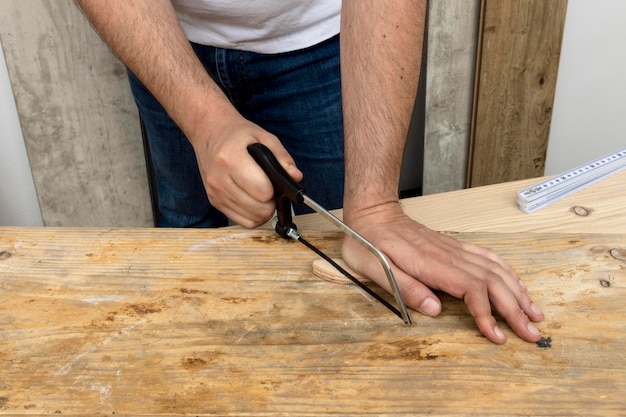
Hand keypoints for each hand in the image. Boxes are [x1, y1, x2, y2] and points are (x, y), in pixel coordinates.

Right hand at [189, 111, 302, 227]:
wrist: (208, 133)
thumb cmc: (237, 134)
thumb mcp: (263, 136)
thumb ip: (282, 157)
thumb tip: (296, 177)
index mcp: (231, 158)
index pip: (262, 191)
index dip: (275, 189)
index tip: (274, 181)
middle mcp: (219, 178)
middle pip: (258, 208)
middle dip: (271, 202)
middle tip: (272, 189)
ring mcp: (215, 192)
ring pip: (251, 219)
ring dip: (264, 211)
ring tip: (264, 195)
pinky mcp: (214, 201)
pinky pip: (242, 221)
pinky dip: (254, 216)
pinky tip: (255, 202)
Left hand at [341, 201, 543, 343]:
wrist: (372, 213)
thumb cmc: (368, 243)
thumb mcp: (374, 268)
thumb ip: (404, 288)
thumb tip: (435, 310)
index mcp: (429, 263)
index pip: (470, 288)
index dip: (487, 314)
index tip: (497, 336)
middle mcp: (447, 255)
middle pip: (491, 281)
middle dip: (515, 310)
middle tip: (532, 334)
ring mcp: (453, 249)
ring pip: (495, 269)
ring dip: (518, 292)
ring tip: (535, 313)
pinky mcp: (453, 246)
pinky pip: (487, 257)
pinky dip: (507, 272)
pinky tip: (518, 284)